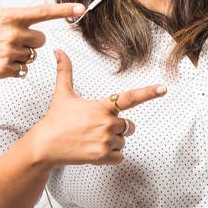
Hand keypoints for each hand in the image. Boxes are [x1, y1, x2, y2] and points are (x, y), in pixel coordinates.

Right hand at [0, 0, 85, 79]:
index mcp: (10, 16)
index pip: (43, 12)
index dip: (64, 9)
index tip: (81, 8)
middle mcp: (13, 35)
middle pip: (41, 38)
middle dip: (30, 38)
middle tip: (10, 36)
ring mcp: (9, 54)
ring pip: (32, 55)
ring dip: (22, 53)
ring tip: (1, 48)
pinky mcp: (5, 70)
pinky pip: (23, 69)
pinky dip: (14, 66)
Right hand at [30, 49, 166, 167]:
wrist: (44, 145)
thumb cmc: (55, 120)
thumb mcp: (62, 94)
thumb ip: (65, 71)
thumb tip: (58, 51)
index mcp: (102, 106)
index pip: (130, 98)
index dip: (149, 92)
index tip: (163, 88)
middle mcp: (107, 122)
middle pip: (129, 126)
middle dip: (118, 128)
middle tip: (96, 127)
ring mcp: (105, 140)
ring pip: (123, 142)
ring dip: (112, 142)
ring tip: (91, 139)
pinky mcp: (102, 156)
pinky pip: (119, 157)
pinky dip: (110, 156)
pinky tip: (94, 150)